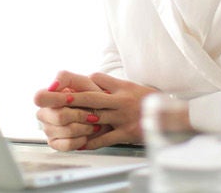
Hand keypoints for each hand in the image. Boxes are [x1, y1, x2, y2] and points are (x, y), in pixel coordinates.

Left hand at [33, 71, 160, 150]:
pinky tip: (78, 142)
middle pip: (90, 97)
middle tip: (48, 97)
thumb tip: (91, 78)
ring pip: (95, 117)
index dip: (79, 81)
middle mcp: (120, 101)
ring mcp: (122, 117)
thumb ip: (111, 84)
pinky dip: (91, 141)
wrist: (172, 117)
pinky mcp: (126, 133)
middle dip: (68, 97)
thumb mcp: (131, 86)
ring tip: (57, 120)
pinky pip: (105, 138)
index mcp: (121, 87)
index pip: (96, 79)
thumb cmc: (148, 101)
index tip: (60, 83)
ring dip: (75, 119)